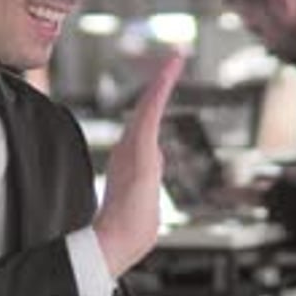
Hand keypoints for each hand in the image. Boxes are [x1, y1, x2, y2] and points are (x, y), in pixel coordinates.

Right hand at [93, 51, 184, 277]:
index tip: (162, 85)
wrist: (118, 237)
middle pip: (148, 109)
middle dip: (162, 83)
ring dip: (164, 80)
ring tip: (176, 59)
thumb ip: (141, 197)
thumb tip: (144, 194)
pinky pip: (151, 110)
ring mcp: (135, 144)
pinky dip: (161, 89)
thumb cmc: (127, 228)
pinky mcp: (140, 143)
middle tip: (176, 58)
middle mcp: (133, 148)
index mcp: (134, 159)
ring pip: (151, 105)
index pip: (145, 126)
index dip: (152, 105)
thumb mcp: (139, 209)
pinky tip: (171, 72)